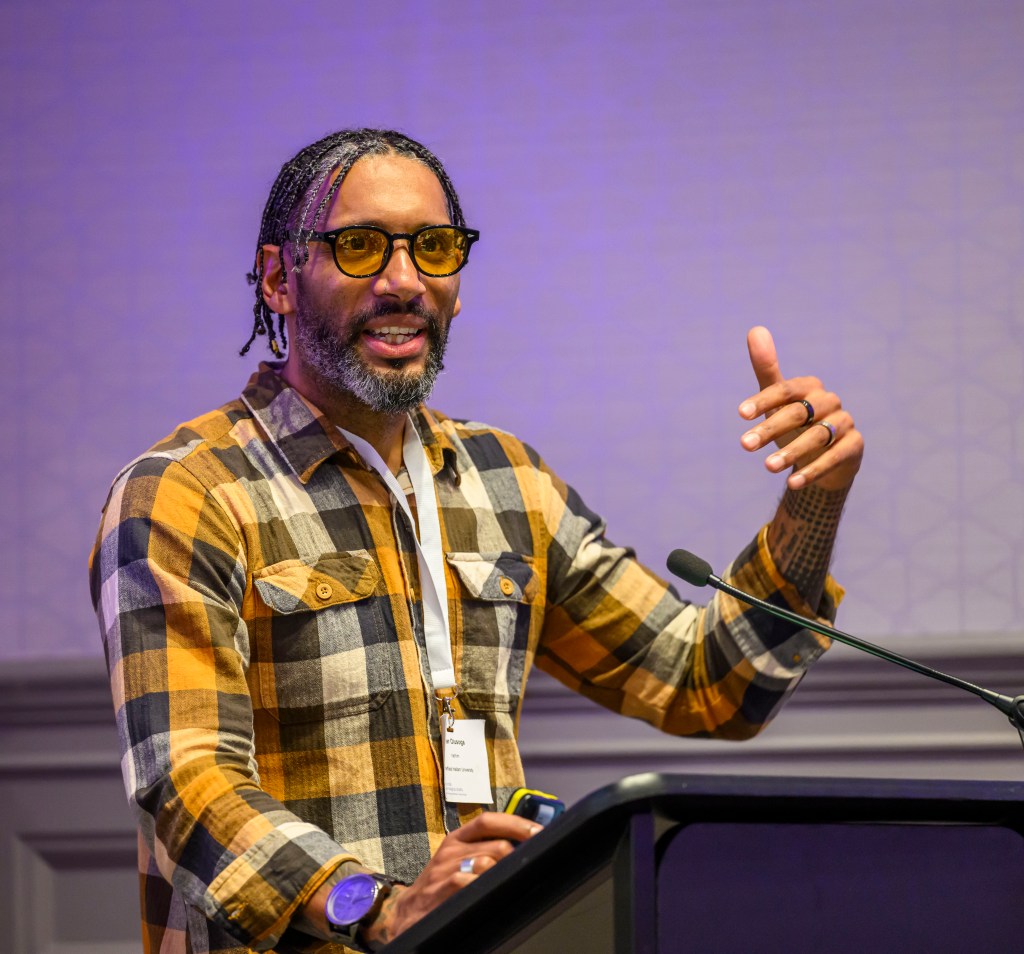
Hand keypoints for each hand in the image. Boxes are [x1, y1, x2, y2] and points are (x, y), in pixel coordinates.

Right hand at [361, 812, 541, 947]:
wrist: (406, 913)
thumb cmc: (438, 886)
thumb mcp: (457, 860)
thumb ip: (483, 849)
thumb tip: (523, 845)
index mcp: (457, 838)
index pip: (489, 820)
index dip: (516, 823)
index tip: (539, 831)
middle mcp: (451, 850)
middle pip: (497, 845)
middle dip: (517, 857)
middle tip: (527, 868)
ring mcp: (445, 870)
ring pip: (487, 862)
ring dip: (501, 874)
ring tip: (504, 884)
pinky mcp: (441, 890)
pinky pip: (469, 882)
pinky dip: (483, 887)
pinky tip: (487, 895)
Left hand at [738, 326, 862, 491]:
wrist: (824, 458)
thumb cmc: (796, 425)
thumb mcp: (778, 401)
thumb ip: (766, 369)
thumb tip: (754, 329)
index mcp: (810, 387)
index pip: (785, 389)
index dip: (763, 400)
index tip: (740, 414)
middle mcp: (829, 402)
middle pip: (799, 413)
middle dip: (770, 429)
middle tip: (744, 445)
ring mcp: (845, 423)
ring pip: (816, 437)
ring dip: (790, 452)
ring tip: (767, 467)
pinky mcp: (854, 446)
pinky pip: (834, 457)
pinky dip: (812, 470)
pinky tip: (791, 483)